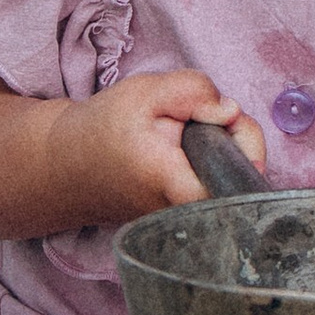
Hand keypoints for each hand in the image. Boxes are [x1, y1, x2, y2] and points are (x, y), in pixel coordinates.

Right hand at [61, 71, 267, 224]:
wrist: (68, 164)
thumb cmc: (105, 128)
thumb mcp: (145, 92)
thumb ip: (194, 92)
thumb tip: (232, 111)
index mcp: (176, 184)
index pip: (239, 178)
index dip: (245, 143)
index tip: (224, 119)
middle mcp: (184, 214)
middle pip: (240, 177)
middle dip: (233, 139)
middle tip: (201, 119)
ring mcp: (183, 222)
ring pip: (227, 182)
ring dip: (219, 151)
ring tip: (186, 136)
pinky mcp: (181, 219)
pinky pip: (213, 188)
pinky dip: (206, 165)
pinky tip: (183, 153)